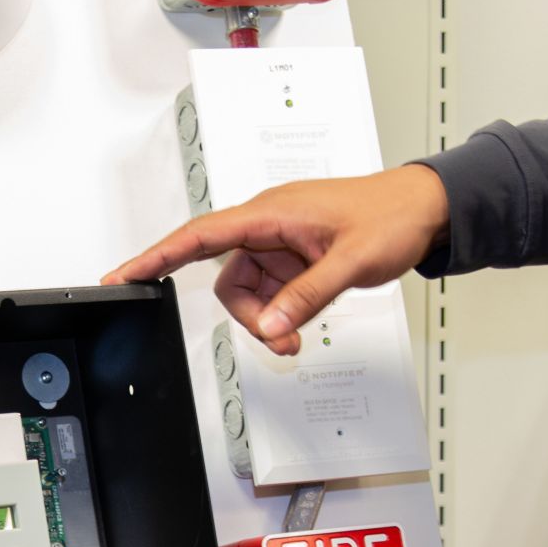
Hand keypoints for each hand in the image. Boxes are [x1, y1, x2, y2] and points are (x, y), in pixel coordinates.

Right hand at [101, 165, 449, 354]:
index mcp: (270, 213)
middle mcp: (266, 225)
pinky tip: (303, 318)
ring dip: (267, 319)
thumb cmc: (391, 215)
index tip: (122, 275)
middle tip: (282, 339)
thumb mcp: (350, 262)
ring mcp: (278, 242)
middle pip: (226, 280)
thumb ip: (307, 296)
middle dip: (249, 316)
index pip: (198, 236)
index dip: (156, 256)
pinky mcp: (292, 256)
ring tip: (298, 334)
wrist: (425, 208)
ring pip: (247, 291)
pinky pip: (270, 291)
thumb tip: (272, 324)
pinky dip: (281, 312)